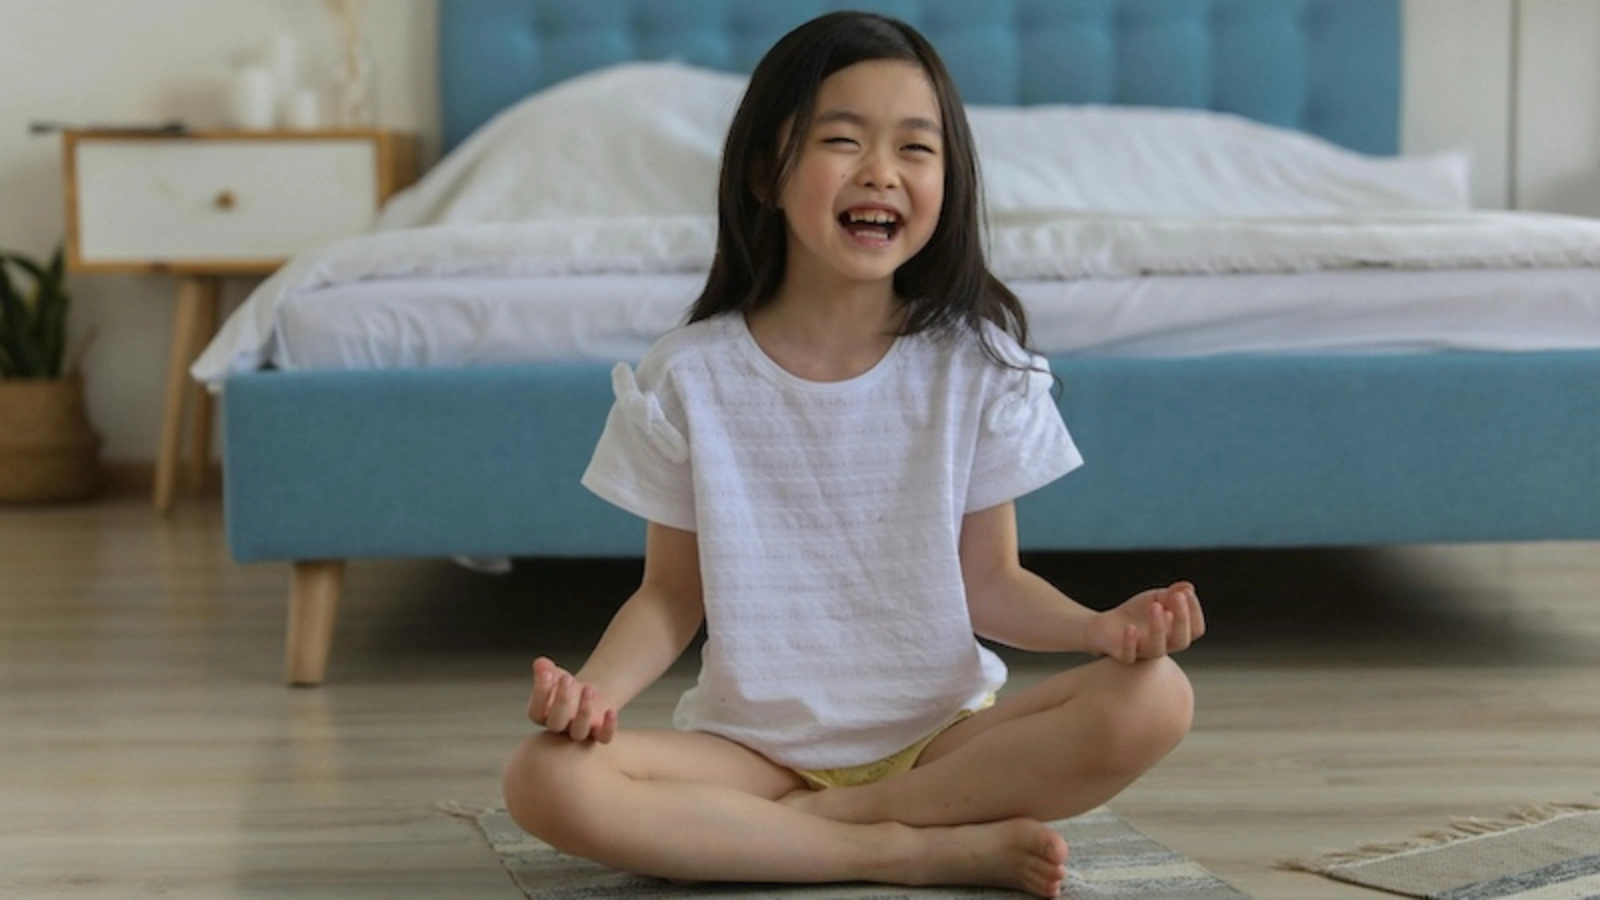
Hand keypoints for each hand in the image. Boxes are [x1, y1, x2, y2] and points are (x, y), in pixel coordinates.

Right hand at [527, 656, 617, 742]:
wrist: (588, 694)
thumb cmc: (565, 686)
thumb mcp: (554, 674)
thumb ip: (544, 669)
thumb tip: (540, 663)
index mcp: (541, 716)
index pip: (536, 711)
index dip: (540, 693)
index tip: (547, 673)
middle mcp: (559, 728)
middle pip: (556, 723)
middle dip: (561, 700)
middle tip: (567, 678)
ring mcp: (579, 732)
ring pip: (579, 731)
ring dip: (584, 711)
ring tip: (588, 688)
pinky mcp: (599, 733)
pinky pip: (604, 737)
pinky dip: (609, 727)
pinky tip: (610, 711)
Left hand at [1086, 581, 1204, 662]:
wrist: (1107, 625)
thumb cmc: (1137, 613)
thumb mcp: (1155, 598)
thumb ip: (1171, 594)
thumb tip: (1188, 587)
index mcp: (1176, 634)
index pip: (1195, 629)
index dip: (1194, 612)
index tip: (1186, 593)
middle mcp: (1164, 646)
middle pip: (1182, 641)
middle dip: (1182, 619)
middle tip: (1176, 596)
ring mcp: (1144, 652)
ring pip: (1157, 649)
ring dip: (1157, 627)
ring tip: (1154, 606)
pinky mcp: (1124, 655)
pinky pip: (1129, 655)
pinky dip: (1130, 642)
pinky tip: (1130, 628)